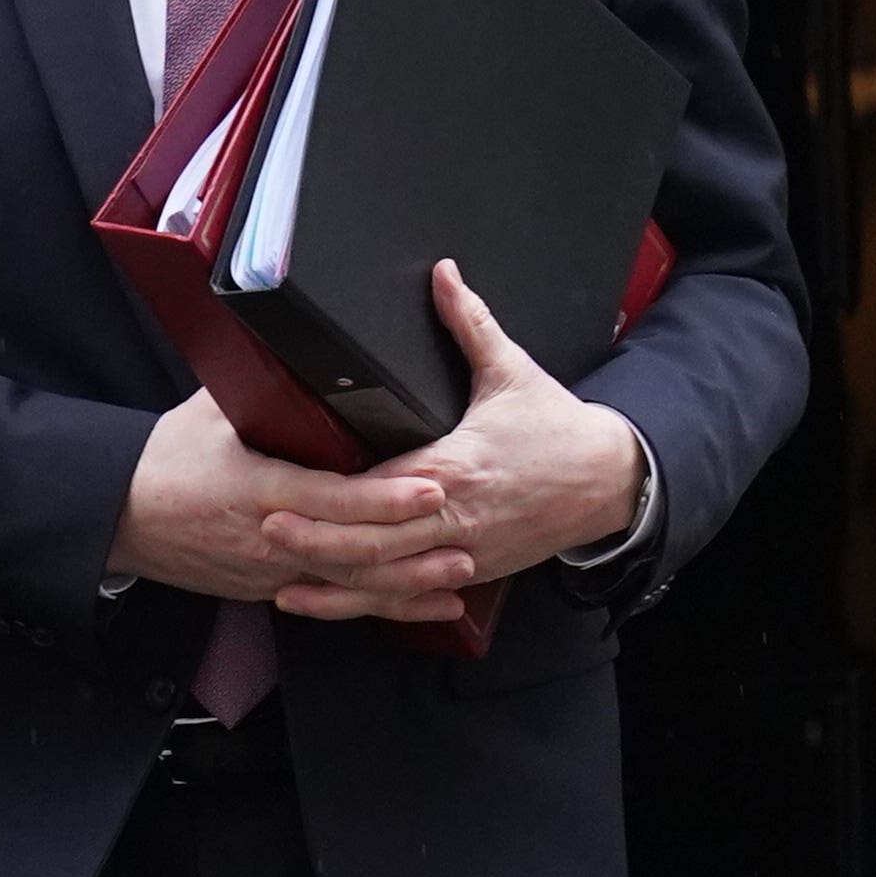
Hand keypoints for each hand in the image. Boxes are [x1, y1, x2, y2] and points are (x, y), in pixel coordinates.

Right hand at [105, 389, 478, 610]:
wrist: (118, 515)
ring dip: (405, 586)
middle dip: (413, 548)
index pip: (335, 497)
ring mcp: (270, 571)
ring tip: (456, 577)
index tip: (432, 487)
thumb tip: (302, 346)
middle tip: (465, 534)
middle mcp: (271, 537)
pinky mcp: (267, 589)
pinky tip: (416, 605)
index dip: (387, 497)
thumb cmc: (165, 459)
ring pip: (347, 588)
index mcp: (260, 486)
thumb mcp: (214, 410)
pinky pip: (331, 601)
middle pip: (352, 553)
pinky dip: (377, 605)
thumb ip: (265, 384)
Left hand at [271, 262, 644, 621]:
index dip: (334, 495)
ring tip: (284, 580)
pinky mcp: (469, 570)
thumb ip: (468, 322)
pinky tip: (336, 603)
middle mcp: (454, 517)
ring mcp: (462, 552)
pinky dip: (371, 604)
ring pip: (389, 580)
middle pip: (375, 543)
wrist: (609, 480)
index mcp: (456, 466)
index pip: (384, 488)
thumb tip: (442, 272)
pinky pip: (411, 595)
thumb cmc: (556, 427)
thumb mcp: (511, 370)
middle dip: (319, 541)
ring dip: (336, 585)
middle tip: (266, 528)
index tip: (290, 488)